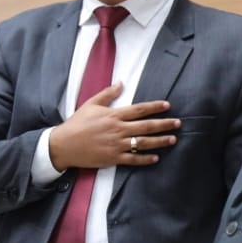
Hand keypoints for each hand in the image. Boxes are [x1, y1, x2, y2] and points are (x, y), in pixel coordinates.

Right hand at [48, 84, 178, 171]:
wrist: (63, 145)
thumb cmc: (76, 123)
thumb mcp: (91, 104)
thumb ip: (108, 94)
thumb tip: (121, 83)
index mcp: (113, 115)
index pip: (139, 109)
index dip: (154, 107)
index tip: (167, 105)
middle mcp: (117, 129)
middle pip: (146, 126)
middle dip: (164, 124)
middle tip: (178, 123)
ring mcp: (116, 145)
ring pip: (143, 143)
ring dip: (159, 141)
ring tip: (173, 140)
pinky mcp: (112, 158)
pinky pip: (133, 159)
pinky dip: (145, 158)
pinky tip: (156, 157)